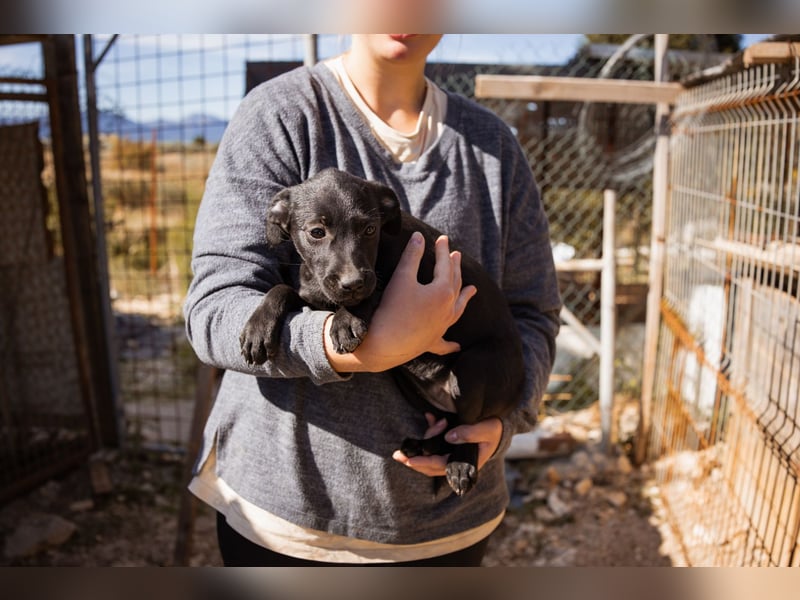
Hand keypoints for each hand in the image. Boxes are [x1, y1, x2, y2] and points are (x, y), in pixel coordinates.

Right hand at [324, 232, 475, 372]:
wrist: (384, 344)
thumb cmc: (392, 309)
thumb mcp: (401, 277)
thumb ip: (412, 256)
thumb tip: (419, 236)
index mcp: (443, 292)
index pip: (445, 265)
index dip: (443, 250)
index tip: (442, 238)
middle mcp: (448, 310)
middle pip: (455, 284)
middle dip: (455, 268)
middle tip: (457, 256)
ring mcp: (441, 327)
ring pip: (457, 309)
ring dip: (465, 297)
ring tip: (472, 289)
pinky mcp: (431, 342)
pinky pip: (444, 343)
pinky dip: (451, 344)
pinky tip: (457, 346)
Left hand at [392, 414, 503, 476]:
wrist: (501, 426)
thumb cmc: (496, 428)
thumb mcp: (488, 428)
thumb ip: (470, 432)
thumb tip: (449, 437)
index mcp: (467, 463)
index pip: (441, 466)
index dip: (424, 463)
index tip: (410, 460)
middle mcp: (457, 462)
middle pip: (431, 466)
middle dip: (414, 460)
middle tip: (398, 454)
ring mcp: (452, 454)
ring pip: (431, 453)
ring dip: (425, 439)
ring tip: (431, 418)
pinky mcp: (450, 445)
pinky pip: (435, 442)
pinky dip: (431, 430)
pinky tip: (430, 416)